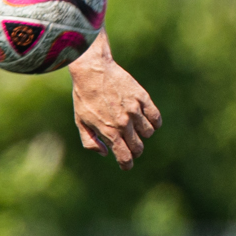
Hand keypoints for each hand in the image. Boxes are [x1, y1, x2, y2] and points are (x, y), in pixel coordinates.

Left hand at [68, 36, 161, 169]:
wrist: (92, 70)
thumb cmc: (84, 97)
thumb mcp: (80, 122)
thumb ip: (90, 141)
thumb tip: (105, 153)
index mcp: (109, 132)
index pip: (125, 157)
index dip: (127, 164)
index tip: (127, 165)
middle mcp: (124, 123)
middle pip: (138, 147)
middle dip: (134, 150)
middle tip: (130, 145)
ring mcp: (134, 110)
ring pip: (148, 133)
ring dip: (142, 133)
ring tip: (134, 126)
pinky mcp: (142, 98)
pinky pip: (155, 118)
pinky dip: (153, 121)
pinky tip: (145, 118)